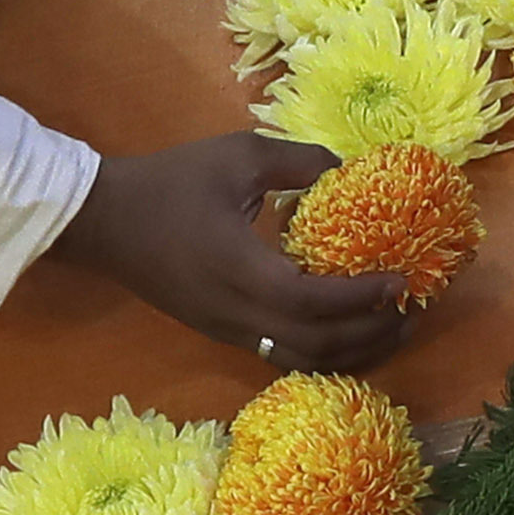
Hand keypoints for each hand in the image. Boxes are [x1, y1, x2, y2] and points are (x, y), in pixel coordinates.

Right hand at [59, 134, 423, 373]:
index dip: (362, 299)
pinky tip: (346, 331)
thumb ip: (299, 161)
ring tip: (389, 329)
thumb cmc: (171, 182)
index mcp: (240, 269)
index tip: (400, 281)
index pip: (312, 302)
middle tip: (410, 312)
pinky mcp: (221, 332)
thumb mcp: (239, 155)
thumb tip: (349, 170)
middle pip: (315, 346)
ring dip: (350, 351)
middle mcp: (235, 313)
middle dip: (370, 335)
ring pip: (300, 359)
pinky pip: (281, 354)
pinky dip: (322, 351)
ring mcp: (226, 329)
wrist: (103, 220)